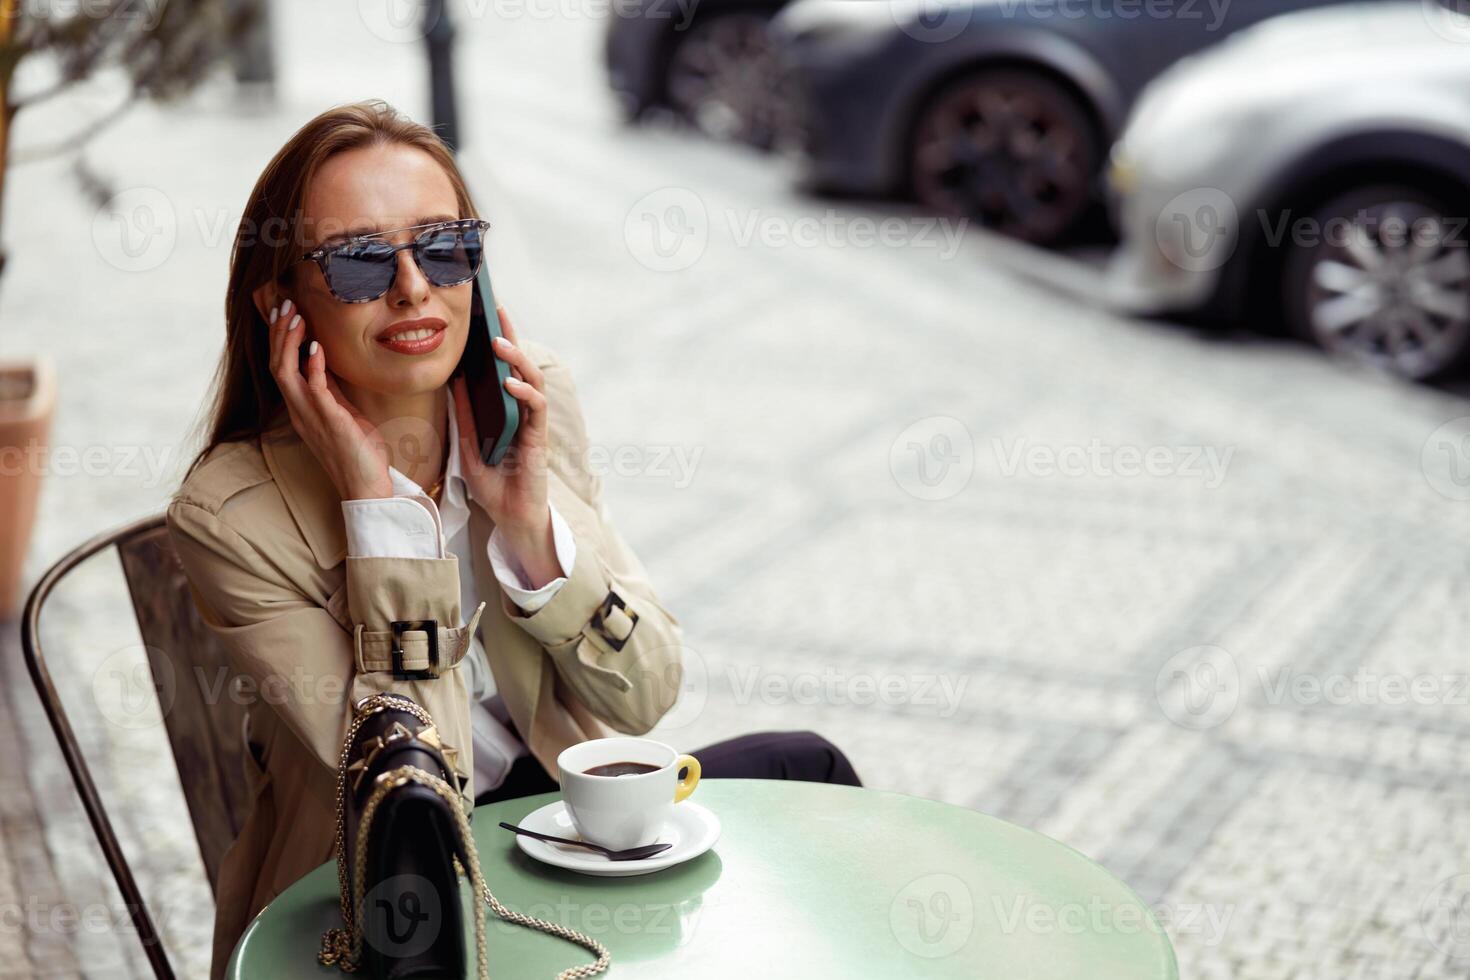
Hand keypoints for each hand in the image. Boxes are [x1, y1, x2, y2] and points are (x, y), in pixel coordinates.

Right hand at [268, 299, 392, 500]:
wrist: (366, 486)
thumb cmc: (357, 450)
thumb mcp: (341, 411)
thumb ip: (329, 388)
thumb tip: (323, 360)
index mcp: (300, 408)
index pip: (280, 367)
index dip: (279, 338)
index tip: (284, 312)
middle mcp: (299, 411)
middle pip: (276, 364)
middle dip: (278, 333)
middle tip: (284, 304)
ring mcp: (310, 417)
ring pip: (285, 374)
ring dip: (289, 343)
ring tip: (295, 316)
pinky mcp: (329, 422)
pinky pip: (315, 390)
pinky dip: (313, 367)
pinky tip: (316, 347)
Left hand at [453, 305, 558, 583]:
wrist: (510, 519)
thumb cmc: (493, 485)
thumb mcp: (467, 446)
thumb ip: (464, 416)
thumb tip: (454, 382)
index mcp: (505, 411)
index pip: (503, 369)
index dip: (497, 342)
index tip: (483, 314)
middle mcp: (521, 413)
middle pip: (520, 366)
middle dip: (511, 336)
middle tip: (497, 310)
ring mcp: (532, 425)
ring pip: (532, 381)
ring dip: (517, 360)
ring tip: (499, 342)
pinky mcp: (538, 440)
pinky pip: (536, 410)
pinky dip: (525, 394)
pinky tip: (511, 383)